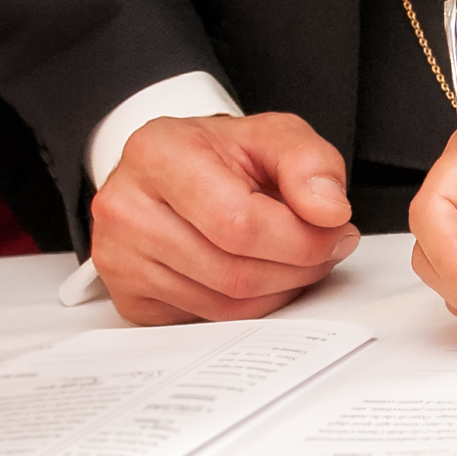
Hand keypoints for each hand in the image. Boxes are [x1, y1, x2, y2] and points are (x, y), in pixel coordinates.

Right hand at [90, 113, 358, 324]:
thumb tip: (329, 211)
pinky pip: (207, 320)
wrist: (176, 168)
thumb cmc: (222, 154)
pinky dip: (251, 306)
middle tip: (329, 248)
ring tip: (299, 258)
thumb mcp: (275, 135)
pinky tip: (264, 274)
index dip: (302, 239)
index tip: (337, 232)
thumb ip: (311, 163)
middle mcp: (125, 208)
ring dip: (281, 289)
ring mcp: (119, 258)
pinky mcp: (129, 297)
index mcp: (157, 155)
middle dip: (299, 267)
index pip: (240, 223)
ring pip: (224, 305)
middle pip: (234, 272)